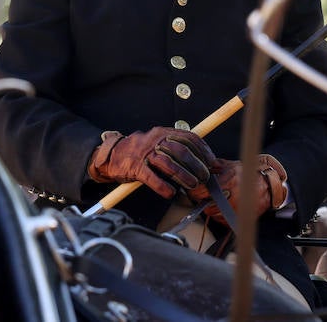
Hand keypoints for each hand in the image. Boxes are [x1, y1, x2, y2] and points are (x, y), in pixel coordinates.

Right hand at [87, 127, 214, 198]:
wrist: (113, 155)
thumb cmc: (141, 151)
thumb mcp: (159, 143)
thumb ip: (177, 148)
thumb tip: (203, 160)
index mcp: (163, 132)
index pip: (189, 138)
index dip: (203, 150)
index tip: (212, 162)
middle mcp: (155, 140)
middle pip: (181, 151)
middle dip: (196, 165)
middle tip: (205, 177)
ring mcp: (145, 153)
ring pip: (168, 163)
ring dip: (183, 176)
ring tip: (193, 185)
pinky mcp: (135, 167)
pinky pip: (151, 177)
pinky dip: (162, 186)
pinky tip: (171, 193)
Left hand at [190, 154, 287, 224]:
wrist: (267, 186)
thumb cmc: (248, 175)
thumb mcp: (230, 165)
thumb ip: (214, 166)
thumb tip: (200, 165)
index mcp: (228, 181)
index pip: (202, 192)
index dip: (196, 192)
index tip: (195, 190)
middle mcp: (232, 196)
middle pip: (206, 206)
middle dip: (204, 201)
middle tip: (206, 196)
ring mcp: (236, 209)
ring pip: (214, 215)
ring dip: (212, 209)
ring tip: (218, 201)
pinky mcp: (239, 218)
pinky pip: (223, 221)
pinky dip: (221, 216)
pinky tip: (225, 207)